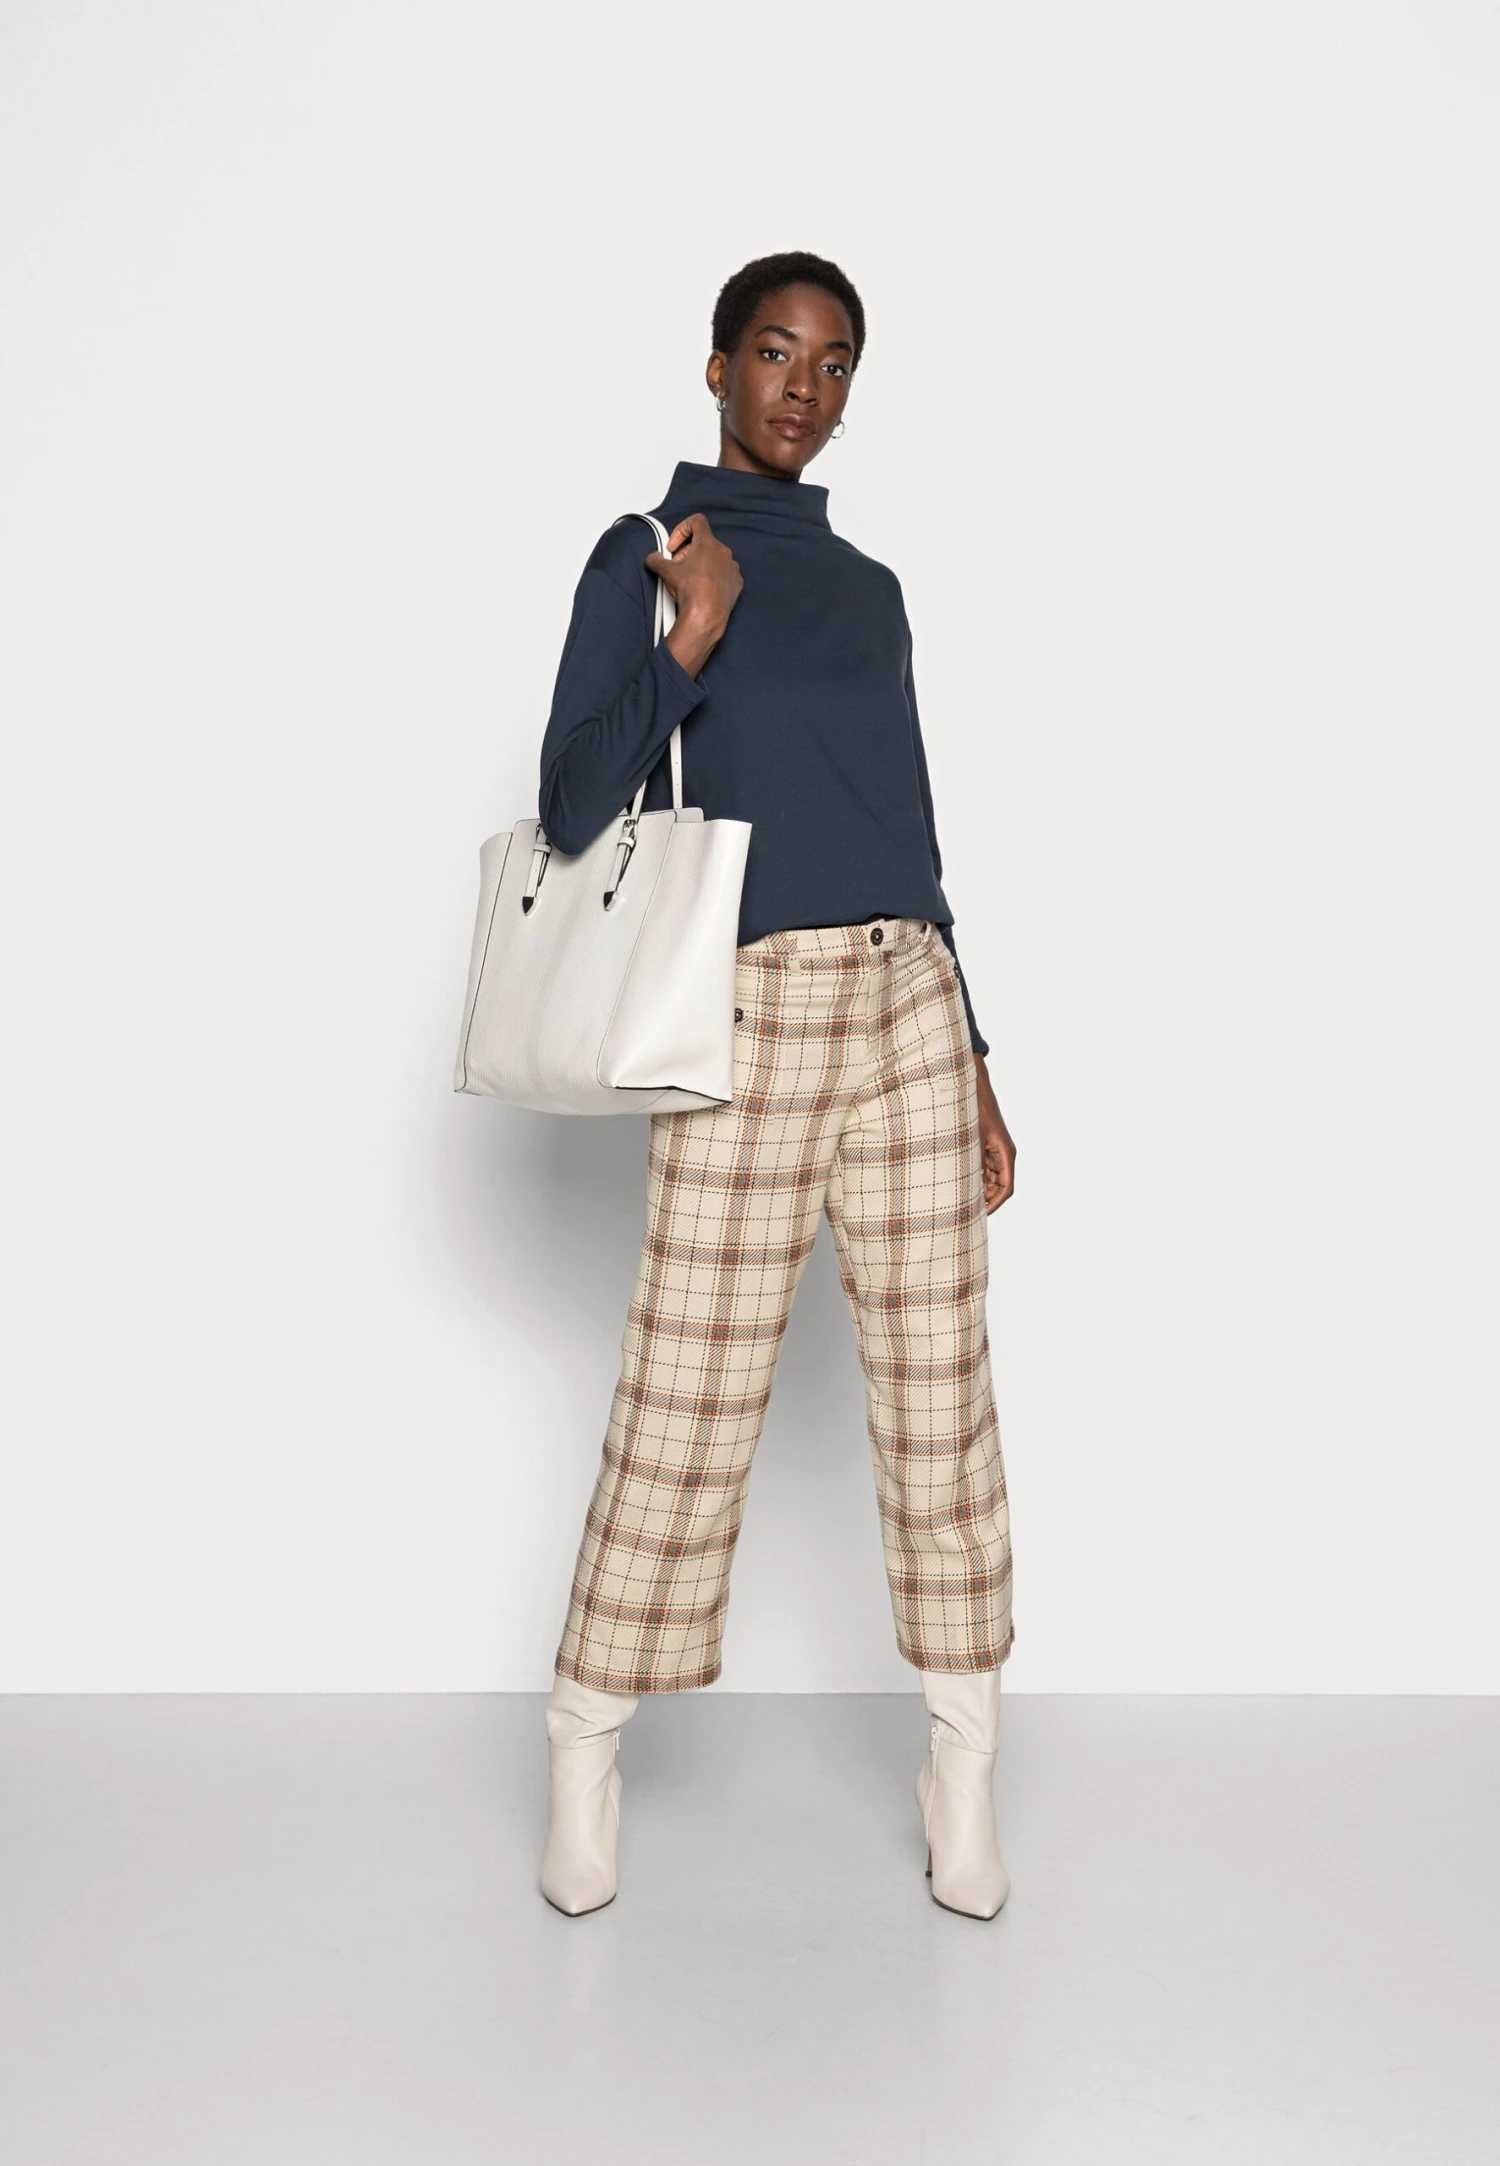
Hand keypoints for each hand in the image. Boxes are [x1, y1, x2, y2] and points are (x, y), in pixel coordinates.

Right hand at [646, 514, 742, 677]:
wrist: (706, 616)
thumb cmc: (691, 591)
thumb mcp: (666, 571)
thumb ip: (656, 559)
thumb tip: (653, 558)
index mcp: (708, 543)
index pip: (697, 521)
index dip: (682, 529)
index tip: (674, 545)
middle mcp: (723, 552)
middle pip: (703, 542)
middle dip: (687, 552)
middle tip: (677, 566)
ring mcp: (732, 568)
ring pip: (714, 558)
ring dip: (700, 564)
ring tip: (689, 579)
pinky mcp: (736, 583)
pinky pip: (723, 574)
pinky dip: (712, 577)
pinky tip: (702, 589)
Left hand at [974, 1056, 1015, 1214]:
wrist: (973, 1086)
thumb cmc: (975, 1108)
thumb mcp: (971, 1137)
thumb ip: (971, 1161)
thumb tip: (964, 1184)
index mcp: (1005, 1153)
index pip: (1006, 1188)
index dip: (995, 1204)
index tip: (981, 1214)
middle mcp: (1003, 1154)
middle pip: (998, 1186)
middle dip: (985, 1200)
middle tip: (965, 1212)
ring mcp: (995, 1150)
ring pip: (990, 1179)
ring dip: (978, 1190)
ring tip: (960, 1201)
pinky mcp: (985, 1146)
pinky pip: (983, 1168)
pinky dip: (974, 1178)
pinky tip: (958, 1184)